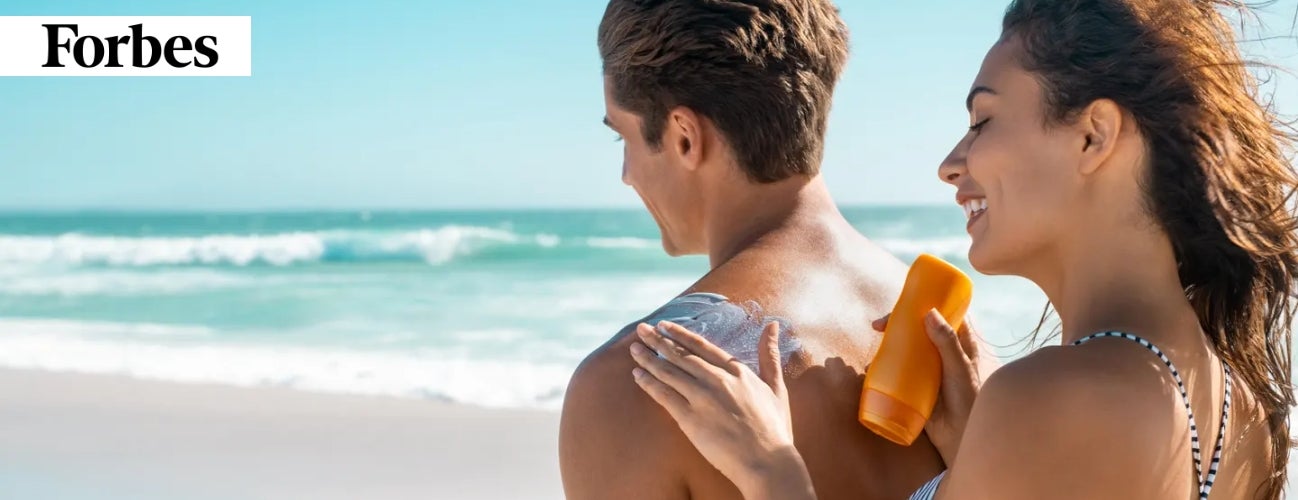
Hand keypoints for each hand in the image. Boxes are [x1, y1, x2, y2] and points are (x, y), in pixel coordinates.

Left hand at [629, 321, 814, 499]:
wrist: (766, 462)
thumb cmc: (774, 429)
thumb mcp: (777, 387)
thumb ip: (770, 355)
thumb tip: (773, 324)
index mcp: (737, 371)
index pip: (702, 346)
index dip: (680, 334)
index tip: (664, 325)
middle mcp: (717, 380)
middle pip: (681, 355)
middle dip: (658, 340)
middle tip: (641, 330)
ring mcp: (702, 398)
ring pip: (669, 372)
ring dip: (649, 359)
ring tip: (634, 349)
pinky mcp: (690, 419)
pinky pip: (664, 396)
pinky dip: (649, 383)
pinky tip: (638, 375)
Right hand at [872, 310, 982, 464]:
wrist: (959, 435)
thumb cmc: (968, 400)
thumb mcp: (959, 368)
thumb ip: (947, 342)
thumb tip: (929, 312)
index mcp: (960, 342)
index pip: (944, 314)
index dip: (926, 304)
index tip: (906, 303)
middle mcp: (943, 351)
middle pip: (919, 328)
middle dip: (898, 323)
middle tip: (880, 326)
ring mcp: (928, 367)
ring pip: (907, 347)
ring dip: (890, 342)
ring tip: (876, 343)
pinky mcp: (915, 383)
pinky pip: (898, 369)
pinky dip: (884, 365)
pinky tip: (873, 366)